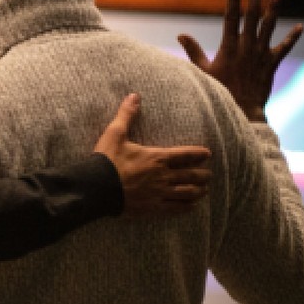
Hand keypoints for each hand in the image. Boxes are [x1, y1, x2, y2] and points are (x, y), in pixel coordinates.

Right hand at [94, 94, 212, 216]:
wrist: (95, 188)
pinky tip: (191, 206)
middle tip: (208, 175)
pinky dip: (187, 207)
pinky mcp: (153, 208)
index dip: (199, 154)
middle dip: (203, 175)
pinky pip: (176, 208)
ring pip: (187, 193)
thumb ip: (127, 115)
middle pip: (191, 175)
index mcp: (157, 157)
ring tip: (203, 190)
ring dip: (198, 191)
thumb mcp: (115, 134)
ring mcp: (159, 193)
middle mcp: (163, 176)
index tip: (207, 154)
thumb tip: (134, 95)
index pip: (185, 155)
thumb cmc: (106, 161)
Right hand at [177, 0, 302, 122]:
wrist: (242, 110)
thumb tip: (181, 35)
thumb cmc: (220, 91)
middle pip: (252, 16)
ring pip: (269, 27)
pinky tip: (299, 27)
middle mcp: (247, 46)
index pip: (231, 18)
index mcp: (229, 47)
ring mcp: (261, 54)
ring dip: (274, 9)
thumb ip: (194, 51)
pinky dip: (292, 38)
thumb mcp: (203, 71)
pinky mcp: (272, 63)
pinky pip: (284, 48)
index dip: (234, 0)